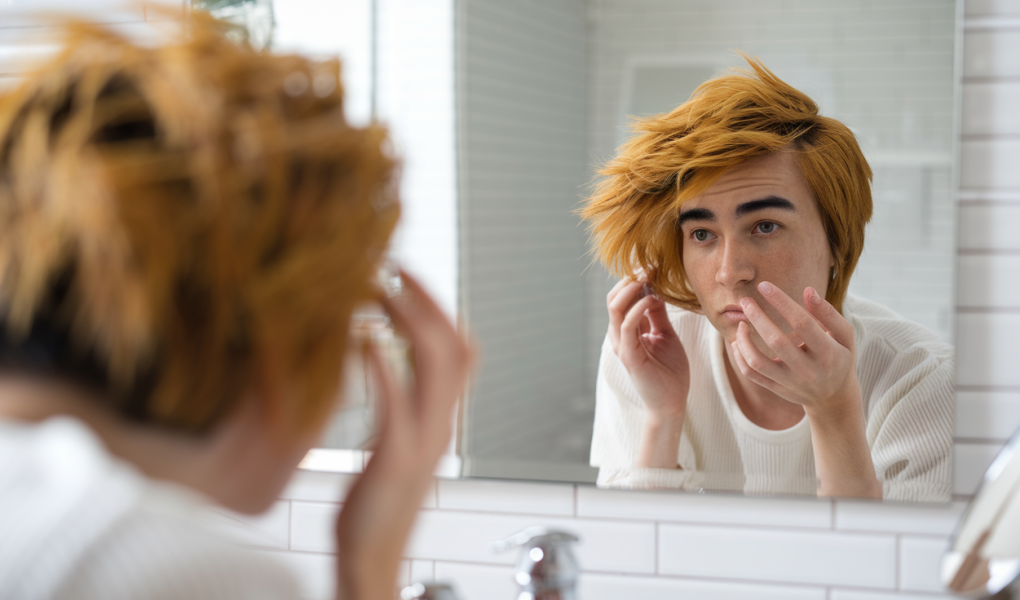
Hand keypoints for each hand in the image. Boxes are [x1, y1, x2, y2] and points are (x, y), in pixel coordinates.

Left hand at [334, 271, 474, 599]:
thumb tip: (377, 357)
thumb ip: (396, 403)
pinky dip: (384, 364)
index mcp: (442, 419)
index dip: (439, 306)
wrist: (372, 560)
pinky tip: (363, 340)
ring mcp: (423, 442)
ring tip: (378, 291)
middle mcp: (441, 425)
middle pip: (456, 346)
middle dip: (426, 300)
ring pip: (437, 365)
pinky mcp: (395, 461)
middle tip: (393, 267)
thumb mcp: (393, 444)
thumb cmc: (373, 506)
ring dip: (408, 320)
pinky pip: (397, 403)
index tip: (405, 275)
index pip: (461, 348)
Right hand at [606, 278, 689, 419]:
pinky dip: (637, 309)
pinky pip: (627, 326)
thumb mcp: (666, 335)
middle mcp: (620, 336)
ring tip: (648, 278)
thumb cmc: (669, 372)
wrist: (671, 403)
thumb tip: (655, 289)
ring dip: (631, 290)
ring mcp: (622, 346)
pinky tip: (652, 299)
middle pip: (613, 299)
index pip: (622, 298)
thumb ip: (658, 314)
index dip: (635, 280)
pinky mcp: (629, 356)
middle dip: (629, 280)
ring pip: (615, 309)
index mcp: (628, 331)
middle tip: (648, 268)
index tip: (652, 266)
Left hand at [729, 282, 855, 412]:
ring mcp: (790, 382)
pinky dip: (739, 357)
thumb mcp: (844, 335)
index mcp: (828, 353)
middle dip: (758, 317)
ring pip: (758, 362)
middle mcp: (809, 370)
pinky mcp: (777, 389)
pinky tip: (738, 341)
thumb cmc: (839, 356)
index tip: (764, 285)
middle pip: (776, 341)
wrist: (834, 397)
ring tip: (741, 323)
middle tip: (746, 300)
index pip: (802, 322)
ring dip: (744, 340)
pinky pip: (751, 374)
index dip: (782, 302)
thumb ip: (828, 313)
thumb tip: (808, 290)